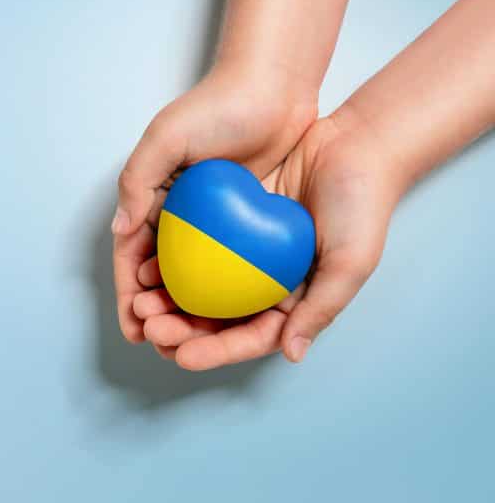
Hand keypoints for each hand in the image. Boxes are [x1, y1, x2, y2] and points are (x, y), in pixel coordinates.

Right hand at [113, 63, 317, 346]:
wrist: (275, 87)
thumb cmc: (217, 105)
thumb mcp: (165, 137)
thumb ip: (137, 181)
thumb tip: (119, 230)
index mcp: (153, 201)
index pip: (132, 259)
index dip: (129, 296)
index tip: (135, 327)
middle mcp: (180, 219)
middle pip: (163, 280)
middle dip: (158, 315)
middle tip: (165, 340)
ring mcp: (216, 226)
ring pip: (198, 283)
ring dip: (191, 314)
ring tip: (194, 341)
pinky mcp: (250, 226)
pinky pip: (236, 270)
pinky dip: (229, 297)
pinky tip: (234, 321)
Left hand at [135, 114, 400, 368]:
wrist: (355, 145)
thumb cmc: (362, 205)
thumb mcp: (350, 262)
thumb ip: (321, 308)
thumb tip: (291, 353)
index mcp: (294, 302)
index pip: (249, 338)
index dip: (216, 352)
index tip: (183, 356)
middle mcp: (265, 284)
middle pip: (216, 319)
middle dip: (180, 331)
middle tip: (151, 328)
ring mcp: (245, 255)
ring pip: (198, 288)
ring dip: (167, 301)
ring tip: (141, 304)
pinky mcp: (229, 223)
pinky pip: (194, 249)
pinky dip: (170, 263)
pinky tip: (147, 267)